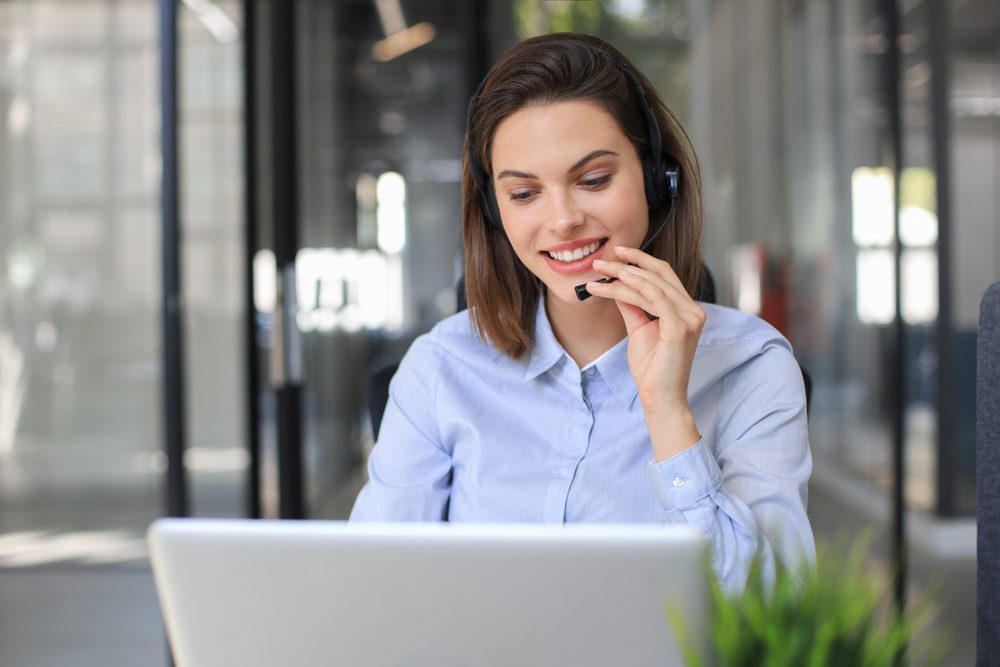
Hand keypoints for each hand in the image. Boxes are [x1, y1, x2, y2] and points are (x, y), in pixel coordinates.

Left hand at [586, 246, 704, 458]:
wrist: (659, 397)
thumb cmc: (651, 368)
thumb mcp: (639, 329)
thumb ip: (633, 306)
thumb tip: (618, 284)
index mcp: (686, 309)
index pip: (664, 275)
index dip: (641, 260)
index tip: (616, 253)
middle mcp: (693, 310)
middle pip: (659, 274)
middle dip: (627, 264)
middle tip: (600, 262)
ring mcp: (690, 318)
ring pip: (652, 285)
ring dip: (623, 275)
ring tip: (599, 272)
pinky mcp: (681, 328)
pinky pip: (655, 298)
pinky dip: (633, 287)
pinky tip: (614, 283)